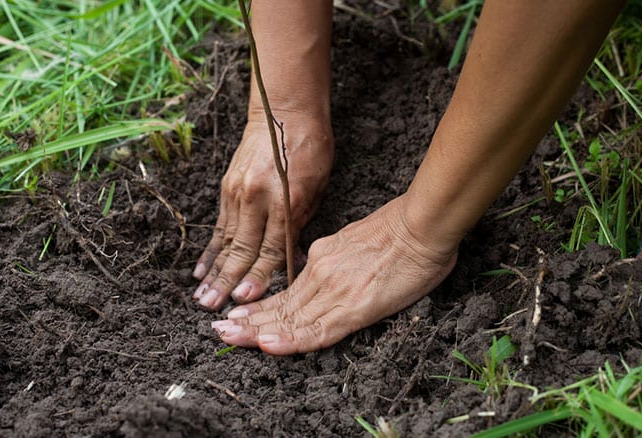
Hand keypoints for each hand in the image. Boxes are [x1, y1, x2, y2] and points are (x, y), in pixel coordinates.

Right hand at [193, 115, 332, 309]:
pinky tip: (201, 269)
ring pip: (226, 240)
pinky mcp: (227, 187)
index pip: (273, 248)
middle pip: (243, 249)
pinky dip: (210, 249)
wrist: (284, 110)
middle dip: (228, 282)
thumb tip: (291, 258)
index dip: (260, 277)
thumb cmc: (311, 147)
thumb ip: (301, 223)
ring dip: (214, 271)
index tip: (247, 300)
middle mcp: (257, 197)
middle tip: (213, 308)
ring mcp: (238, 192)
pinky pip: (218, 225)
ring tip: (201, 297)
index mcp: (285, 199)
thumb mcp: (318, 186)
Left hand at [210, 195, 458, 354]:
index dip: (260, 308)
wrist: (422, 226)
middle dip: (247, 322)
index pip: (286, 292)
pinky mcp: (353, 305)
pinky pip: (317, 329)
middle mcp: (321, 273)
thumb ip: (336, 256)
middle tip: (219, 331)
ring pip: (290, 318)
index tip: (237, 316)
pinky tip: (269, 345)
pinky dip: (291, 340)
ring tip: (229, 339)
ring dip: (257, 332)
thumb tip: (325, 269)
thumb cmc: (399, 232)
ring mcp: (334, 289)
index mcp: (323, 258)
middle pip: (280, 306)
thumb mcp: (355, 240)